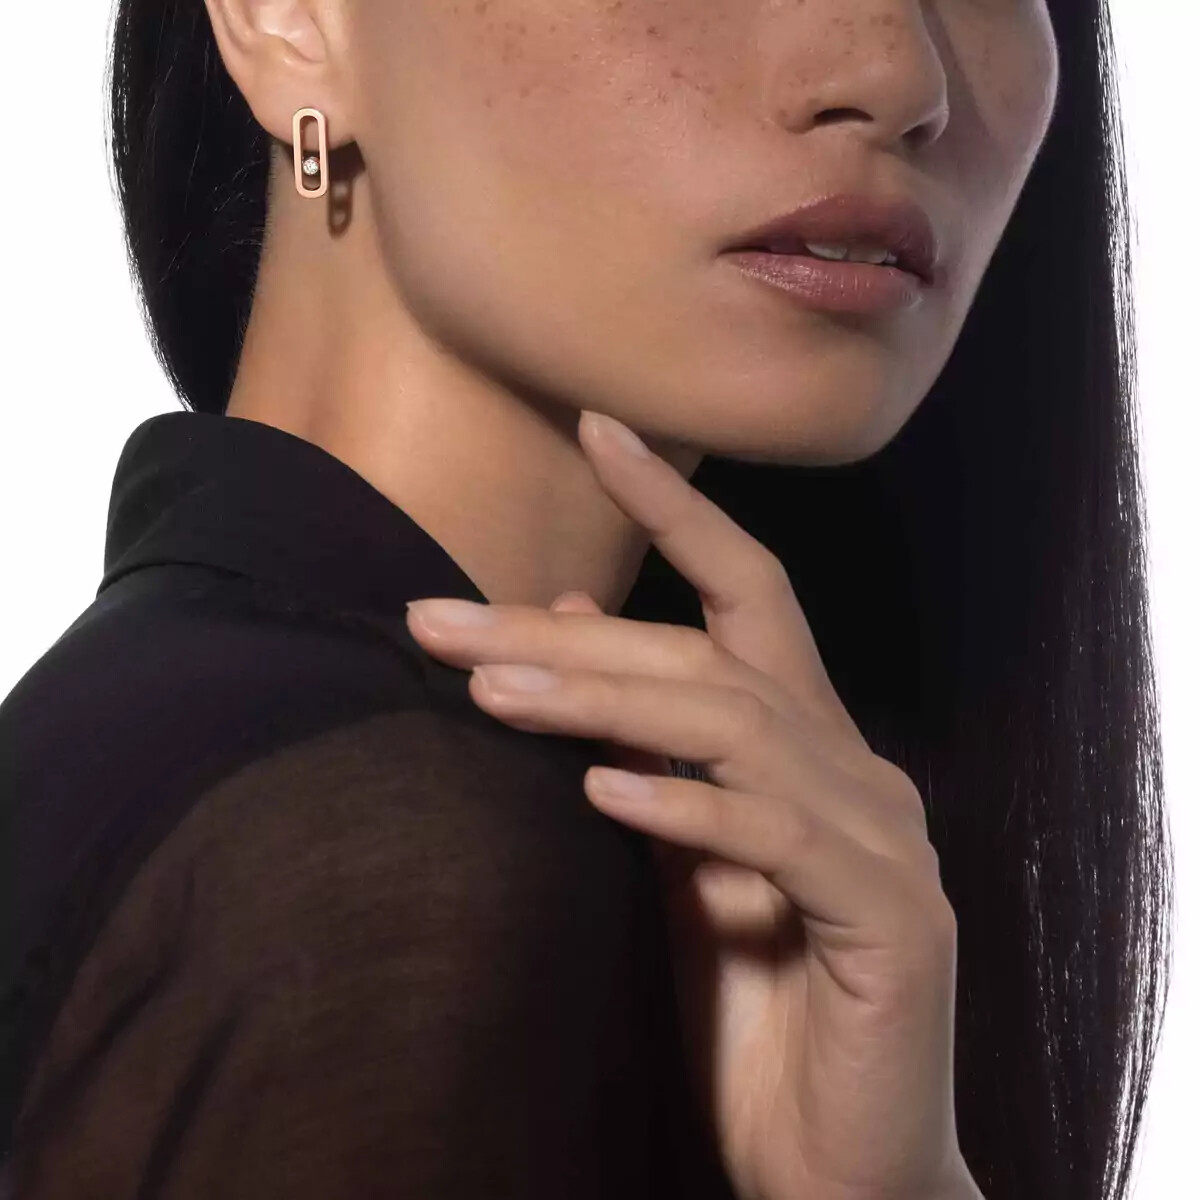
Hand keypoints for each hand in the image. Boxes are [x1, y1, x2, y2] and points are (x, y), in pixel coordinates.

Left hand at [404, 409, 974, 1199]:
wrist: (837, 1162)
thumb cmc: (750, 1005)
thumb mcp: (673, 852)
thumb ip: (638, 742)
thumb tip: (562, 626)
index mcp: (805, 745)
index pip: (746, 594)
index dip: (676, 507)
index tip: (598, 427)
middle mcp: (856, 769)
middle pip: (711, 657)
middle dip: (568, 635)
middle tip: (435, 620)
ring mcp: (884, 840)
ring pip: (741, 724)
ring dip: (609, 701)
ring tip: (491, 692)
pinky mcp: (893, 921)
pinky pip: (780, 838)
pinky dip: (688, 808)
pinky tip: (603, 793)